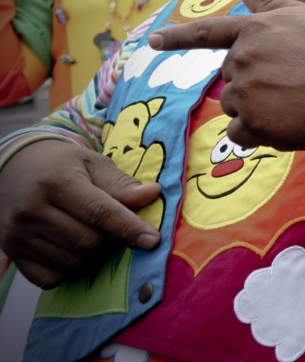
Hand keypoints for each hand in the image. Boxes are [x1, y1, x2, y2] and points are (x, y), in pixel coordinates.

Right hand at [0, 139, 160, 287]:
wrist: (15, 167)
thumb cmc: (62, 165)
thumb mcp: (93, 163)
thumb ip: (121, 184)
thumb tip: (152, 194)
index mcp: (56, 182)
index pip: (99, 212)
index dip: (129, 227)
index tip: (153, 240)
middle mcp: (32, 210)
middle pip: (88, 241)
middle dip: (112, 239)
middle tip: (115, 227)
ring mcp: (18, 235)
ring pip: (73, 262)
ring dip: (94, 256)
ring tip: (95, 234)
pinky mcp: (12, 253)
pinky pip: (50, 278)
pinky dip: (70, 270)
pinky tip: (75, 250)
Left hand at [149, 0, 304, 150]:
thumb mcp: (300, 14)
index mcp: (251, 32)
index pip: (207, 33)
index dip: (178, 37)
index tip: (155, 41)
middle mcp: (241, 60)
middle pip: (231, 76)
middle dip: (254, 80)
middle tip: (291, 81)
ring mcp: (245, 93)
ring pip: (235, 105)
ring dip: (255, 107)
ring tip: (292, 102)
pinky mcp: (252, 124)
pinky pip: (239, 133)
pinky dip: (256, 133)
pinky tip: (283, 125)